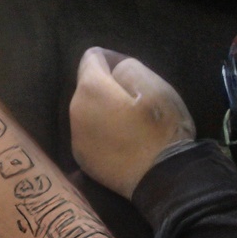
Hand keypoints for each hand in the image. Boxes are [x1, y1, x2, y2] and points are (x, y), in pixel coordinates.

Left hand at [71, 48, 195, 197]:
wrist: (162, 179)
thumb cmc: (162, 129)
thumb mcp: (155, 86)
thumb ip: (128, 67)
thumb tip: (112, 69)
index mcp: (90, 90)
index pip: (91, 58)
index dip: (113, 59)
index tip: (133, 73)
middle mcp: (74, 112)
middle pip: (87, 85)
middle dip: (107, 85)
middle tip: (137, 98)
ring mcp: (76, 139)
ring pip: (87, 111)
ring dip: (104, 109)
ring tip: (131, 120)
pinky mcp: (82, 159)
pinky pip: (89, 133)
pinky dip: (102, 130)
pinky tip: (124, 140)